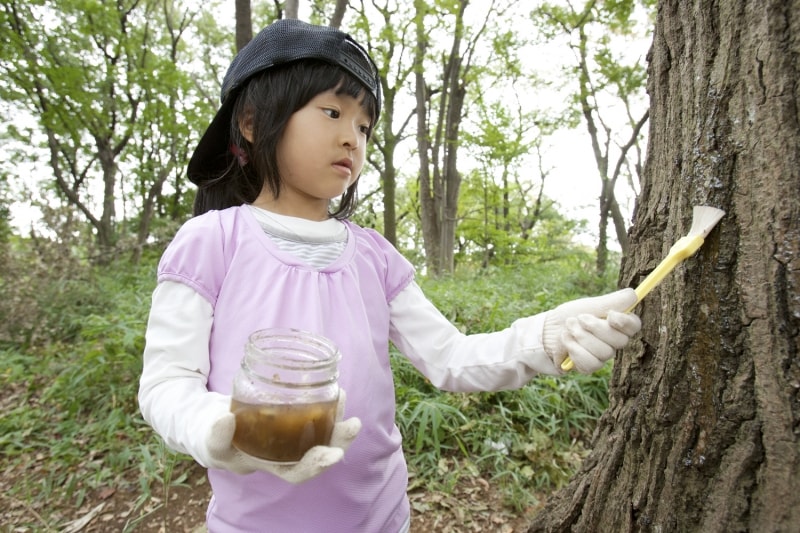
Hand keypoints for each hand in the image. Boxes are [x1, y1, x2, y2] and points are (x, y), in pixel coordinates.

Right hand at [203, 390, 360, 482]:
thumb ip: (216, 435)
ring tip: (343, 397)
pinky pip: (313, 411)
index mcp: (269, 464)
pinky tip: (333, 388)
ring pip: (320, 430)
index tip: (332, 455)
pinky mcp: (291, 412)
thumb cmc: (211, 435)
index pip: (297, 472)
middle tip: (353, 426)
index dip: (315, 466)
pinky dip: (325, 402)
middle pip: (318, 452)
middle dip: (338, 440)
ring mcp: (290, 432)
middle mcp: (285, 451)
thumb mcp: (209, 440)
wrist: (210, 419)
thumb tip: (226, 420)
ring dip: (336, 417)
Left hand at [542, 288, 640, 372]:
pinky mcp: (588, 367)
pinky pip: (590, 363)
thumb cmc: (568, 316)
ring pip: (604, 352)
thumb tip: (633, 294)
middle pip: (620, 341)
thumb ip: (611, 301)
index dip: (625, 322)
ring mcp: (601, 356)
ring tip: (568, 328)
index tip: (611, 315)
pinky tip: (566, 343)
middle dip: (595, 328)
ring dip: (581, 337)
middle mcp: (612, 342)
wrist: (544, 331)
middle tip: (579, 318)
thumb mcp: (589, 305)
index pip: (634, 326)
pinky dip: (574, 350)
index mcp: (615, 324)